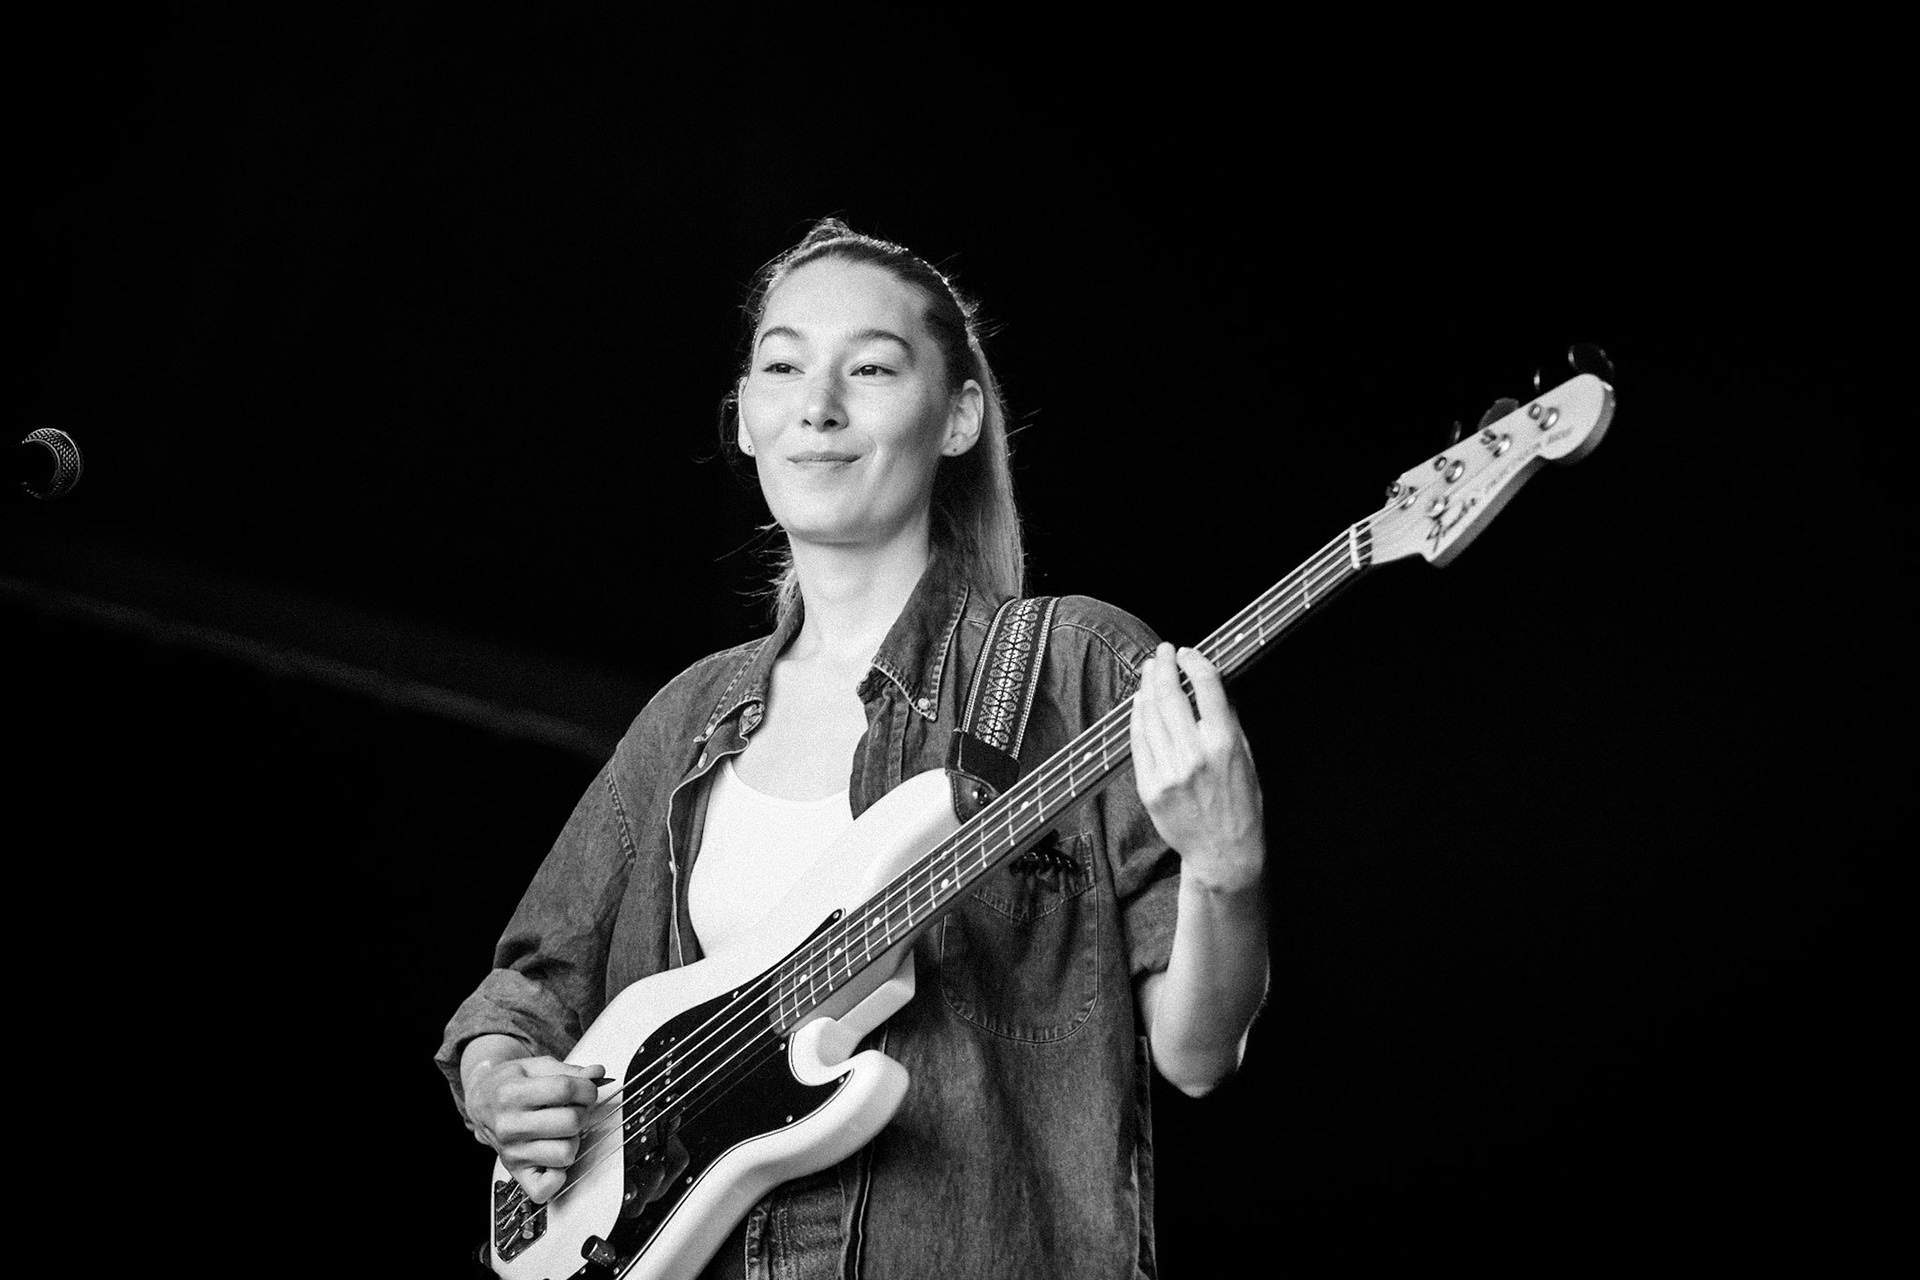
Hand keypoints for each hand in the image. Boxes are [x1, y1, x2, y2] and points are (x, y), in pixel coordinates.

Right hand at [466, 1056, 606, 1202]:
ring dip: (573, 1139)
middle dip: (582, 1112)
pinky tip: (555, 1155)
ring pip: (566, 1152)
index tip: (586, 1090)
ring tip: (562, 1130)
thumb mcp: (534, 1067)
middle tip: (574, 1109)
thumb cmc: (509, 1084)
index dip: (587, 1088)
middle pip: (571, 1121)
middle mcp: (509, 1125)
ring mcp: (512, 1151)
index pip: (565, 1089)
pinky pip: (544, 1188)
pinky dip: (557, 1176)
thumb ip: (568, 1071)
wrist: (481, 1101)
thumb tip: (597, 1074)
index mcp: (512, 1093)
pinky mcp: (516, 1171)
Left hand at [1130, 643, 1264, 891]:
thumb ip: (1230, 723)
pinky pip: (1138, 741)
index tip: (1187, 653)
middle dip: (1164, 667)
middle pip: (1171, 695)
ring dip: (1148, 687)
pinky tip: (1140, 702)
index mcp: (1225, 744)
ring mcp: (1168, 771)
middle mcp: (1194, 755)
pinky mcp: (1150, 786)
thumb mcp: (1248, 760)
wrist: (1223, 853)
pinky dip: (1138, 716)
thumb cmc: (1241, 806)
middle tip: (1162, 654)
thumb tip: (1214, 687)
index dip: (1194, 662)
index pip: (1207, 687)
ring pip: (1150, 715)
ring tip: (1149, 672)